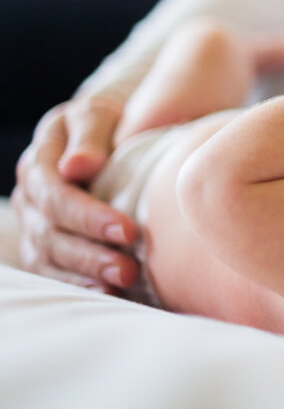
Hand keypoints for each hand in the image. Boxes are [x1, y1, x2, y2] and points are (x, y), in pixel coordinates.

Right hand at [12, 97, 138, 291]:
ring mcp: (33, 223)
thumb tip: (79, 166)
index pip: (56, 196)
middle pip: (51, 233)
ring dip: (85, 276)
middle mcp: (29, 197)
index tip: (129, 231)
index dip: (89, 217)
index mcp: (39, 162)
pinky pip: (53, 271)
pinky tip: (107, 294)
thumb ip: (89, 136)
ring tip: (122, 284)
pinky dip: (78, 285)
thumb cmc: (107, 122)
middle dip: (91, 254)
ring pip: (49, 258)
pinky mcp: (44, 245)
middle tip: (129, 269)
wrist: (102, 134)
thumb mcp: (98, 115)